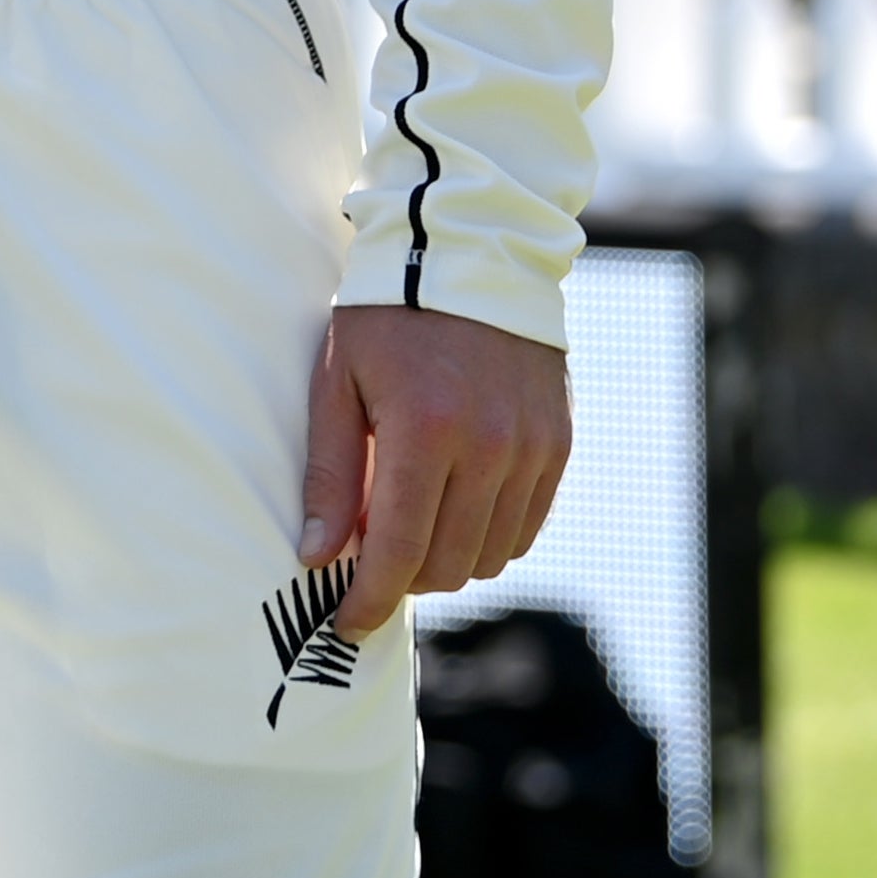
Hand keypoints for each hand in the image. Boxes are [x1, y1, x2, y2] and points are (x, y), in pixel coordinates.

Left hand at [300, 301, 571, 636]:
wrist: (467, 255)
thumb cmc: (385, 317)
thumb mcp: (337, 382)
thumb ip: (330, 473)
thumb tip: (317, 556)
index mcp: (425, 428)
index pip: (401, 548)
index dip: (370, 597)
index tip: (346, 622)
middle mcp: (490, 446)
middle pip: (448, 563)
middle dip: (403, 579)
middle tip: (370, 561)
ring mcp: (533, 448)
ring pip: (491, 555)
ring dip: (447, 561)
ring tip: (409, 527)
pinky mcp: (559, 446)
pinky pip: (526, 528)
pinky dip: (488, 537)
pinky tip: (454, 510)